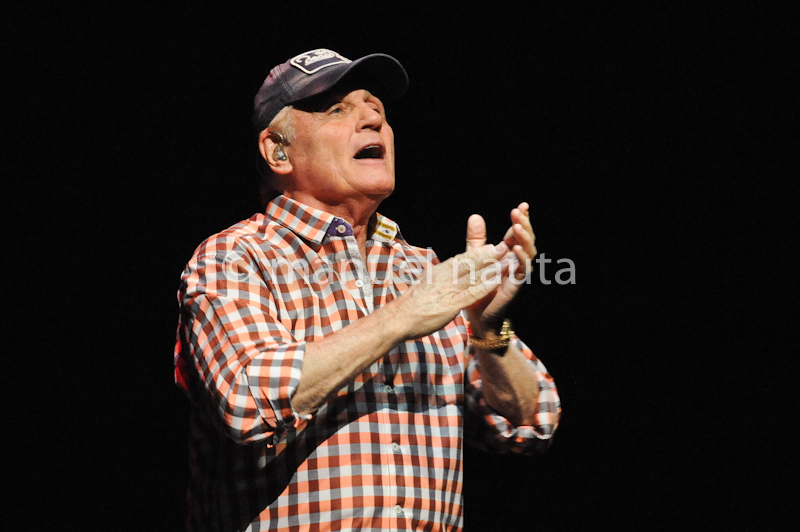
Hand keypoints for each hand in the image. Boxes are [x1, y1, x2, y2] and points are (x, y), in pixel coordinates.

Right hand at [394, 244, 506, 340]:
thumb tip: (440, 271)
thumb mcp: (424, 284)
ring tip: (506, 260)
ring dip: (491, 268)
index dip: (477, 253)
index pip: (460, 260)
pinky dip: (484, 286)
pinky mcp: (450, 305)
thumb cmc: (410, 304)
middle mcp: (444, 277)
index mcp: (438, 272)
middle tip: (504, 246)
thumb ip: (435, 278)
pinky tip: (495, 282)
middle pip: (469, 263)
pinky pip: (470, 294)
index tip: (490, 246)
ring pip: (473, 276)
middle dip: (488, 255)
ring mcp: (448, 290)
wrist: (399, 319)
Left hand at [466, 202, 536, 335]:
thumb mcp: (475, 256)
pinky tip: (515, 248)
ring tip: (517, 226)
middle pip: (526, 239)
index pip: (517, 232)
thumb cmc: (478, 285)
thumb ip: (476, 238)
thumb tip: (475, 215)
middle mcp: (516, 261)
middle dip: (524, 224)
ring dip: (524, 238)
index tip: (522, 205)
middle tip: (519, 211)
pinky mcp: (515, 285)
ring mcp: (518, 272)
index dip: (522, 218)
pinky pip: (522, 270)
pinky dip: (520, 258)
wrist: (477, 314)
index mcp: (508, 252)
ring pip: (528, 252)